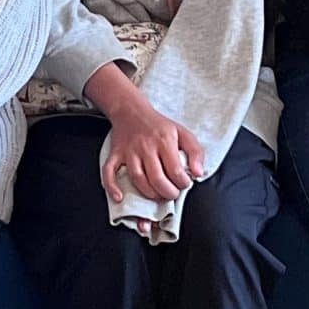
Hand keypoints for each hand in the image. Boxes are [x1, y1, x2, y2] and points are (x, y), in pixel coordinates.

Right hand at [92, 65, 203, 204]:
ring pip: (137, 178)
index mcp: (164, 141)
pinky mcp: (116, 154)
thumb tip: (198, 173)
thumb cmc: (159, 125)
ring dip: (148, 193)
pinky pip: (109, 172)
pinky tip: (120, 198)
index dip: (182, 183)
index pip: (175, 170)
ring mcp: (129, 151)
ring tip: (157, 196)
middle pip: (156, 178)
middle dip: (167, 192)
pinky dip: (112, 186)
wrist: (131, 110)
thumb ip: (195, 152)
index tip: (184, 184)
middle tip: (172, 194)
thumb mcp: (183, 133)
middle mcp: (146, 147)